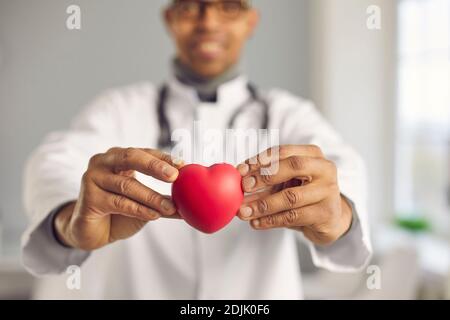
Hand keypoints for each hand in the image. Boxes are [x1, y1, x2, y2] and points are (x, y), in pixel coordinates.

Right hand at [54, 147, 182, 250]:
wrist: (92, 232)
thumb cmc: (119, 212)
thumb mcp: (145, 202)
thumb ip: (164, 198)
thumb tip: (192, 200)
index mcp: (119, 157)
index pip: (144, 152)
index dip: (164, 158)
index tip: (183, 165)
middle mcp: (104, 162)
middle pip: (131, 157)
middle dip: (155, 166)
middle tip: (174, 176)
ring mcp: (93, 178)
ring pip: (127, 185)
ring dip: (152, 196)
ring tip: (171, 206)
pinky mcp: (89, 198)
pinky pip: (119, 202)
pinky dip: (139, 209)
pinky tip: (154, 215)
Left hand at [237, 145, 352, 245]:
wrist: (329, 219)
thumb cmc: (303, 194)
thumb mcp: (287, 181)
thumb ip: (266, 177)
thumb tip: (237, 179)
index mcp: (312, 154)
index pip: (284, 151)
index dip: (261, 159)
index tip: (240, 170)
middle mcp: (324, 168)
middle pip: (293, 166)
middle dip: (264, 176)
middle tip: (244, 187)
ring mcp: (328, 191)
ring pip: (291, 197)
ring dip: (262, 205)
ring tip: (243, 211)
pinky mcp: (325, 213)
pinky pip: (293, 216)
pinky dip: (271, 220)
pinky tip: (256, 222)